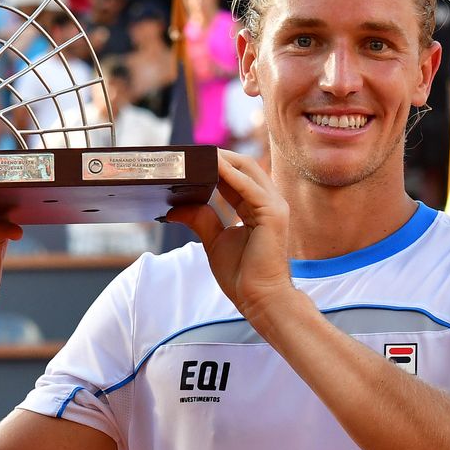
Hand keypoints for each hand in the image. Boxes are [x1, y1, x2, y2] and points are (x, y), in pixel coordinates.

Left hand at [166, 149, 295, 321]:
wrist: (259, 298)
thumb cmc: (242, 274)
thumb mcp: (214, 240)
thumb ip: (200, 219)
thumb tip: (174, 208)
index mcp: (257, 207)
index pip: (237, 177)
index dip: (216, 166)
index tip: (191, 160)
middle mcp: (269, 202)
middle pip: (245, 167)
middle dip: (219, 157)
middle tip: (191, 152)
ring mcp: (275, 206)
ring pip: (248, 170)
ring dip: (223, 160)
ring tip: (198, 153)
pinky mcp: (274, 214)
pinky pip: (249, 187)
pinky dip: (230, 175)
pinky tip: (212, 167)